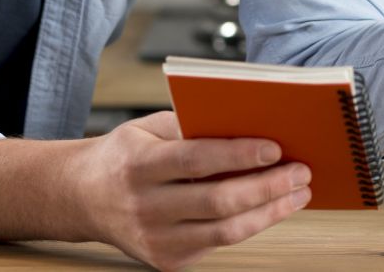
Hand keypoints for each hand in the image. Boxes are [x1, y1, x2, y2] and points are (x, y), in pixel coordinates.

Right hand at [75, 111, 311, 270]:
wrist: (83, 198)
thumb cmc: (125, 155)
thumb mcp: (148, 128)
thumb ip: (192, 126)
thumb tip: (250, 126)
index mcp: (137, 165)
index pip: (195, 159)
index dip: (238, 155)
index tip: (275, 148)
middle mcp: (144, 206)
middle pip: (217, 201)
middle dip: (267, 186)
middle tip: (301, 171)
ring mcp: (154, 240)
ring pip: (225, 232)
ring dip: (270, 212)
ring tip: (297, 193)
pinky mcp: (166, 261)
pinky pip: (218, 245)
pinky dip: (250, 225)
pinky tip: (271, 209)